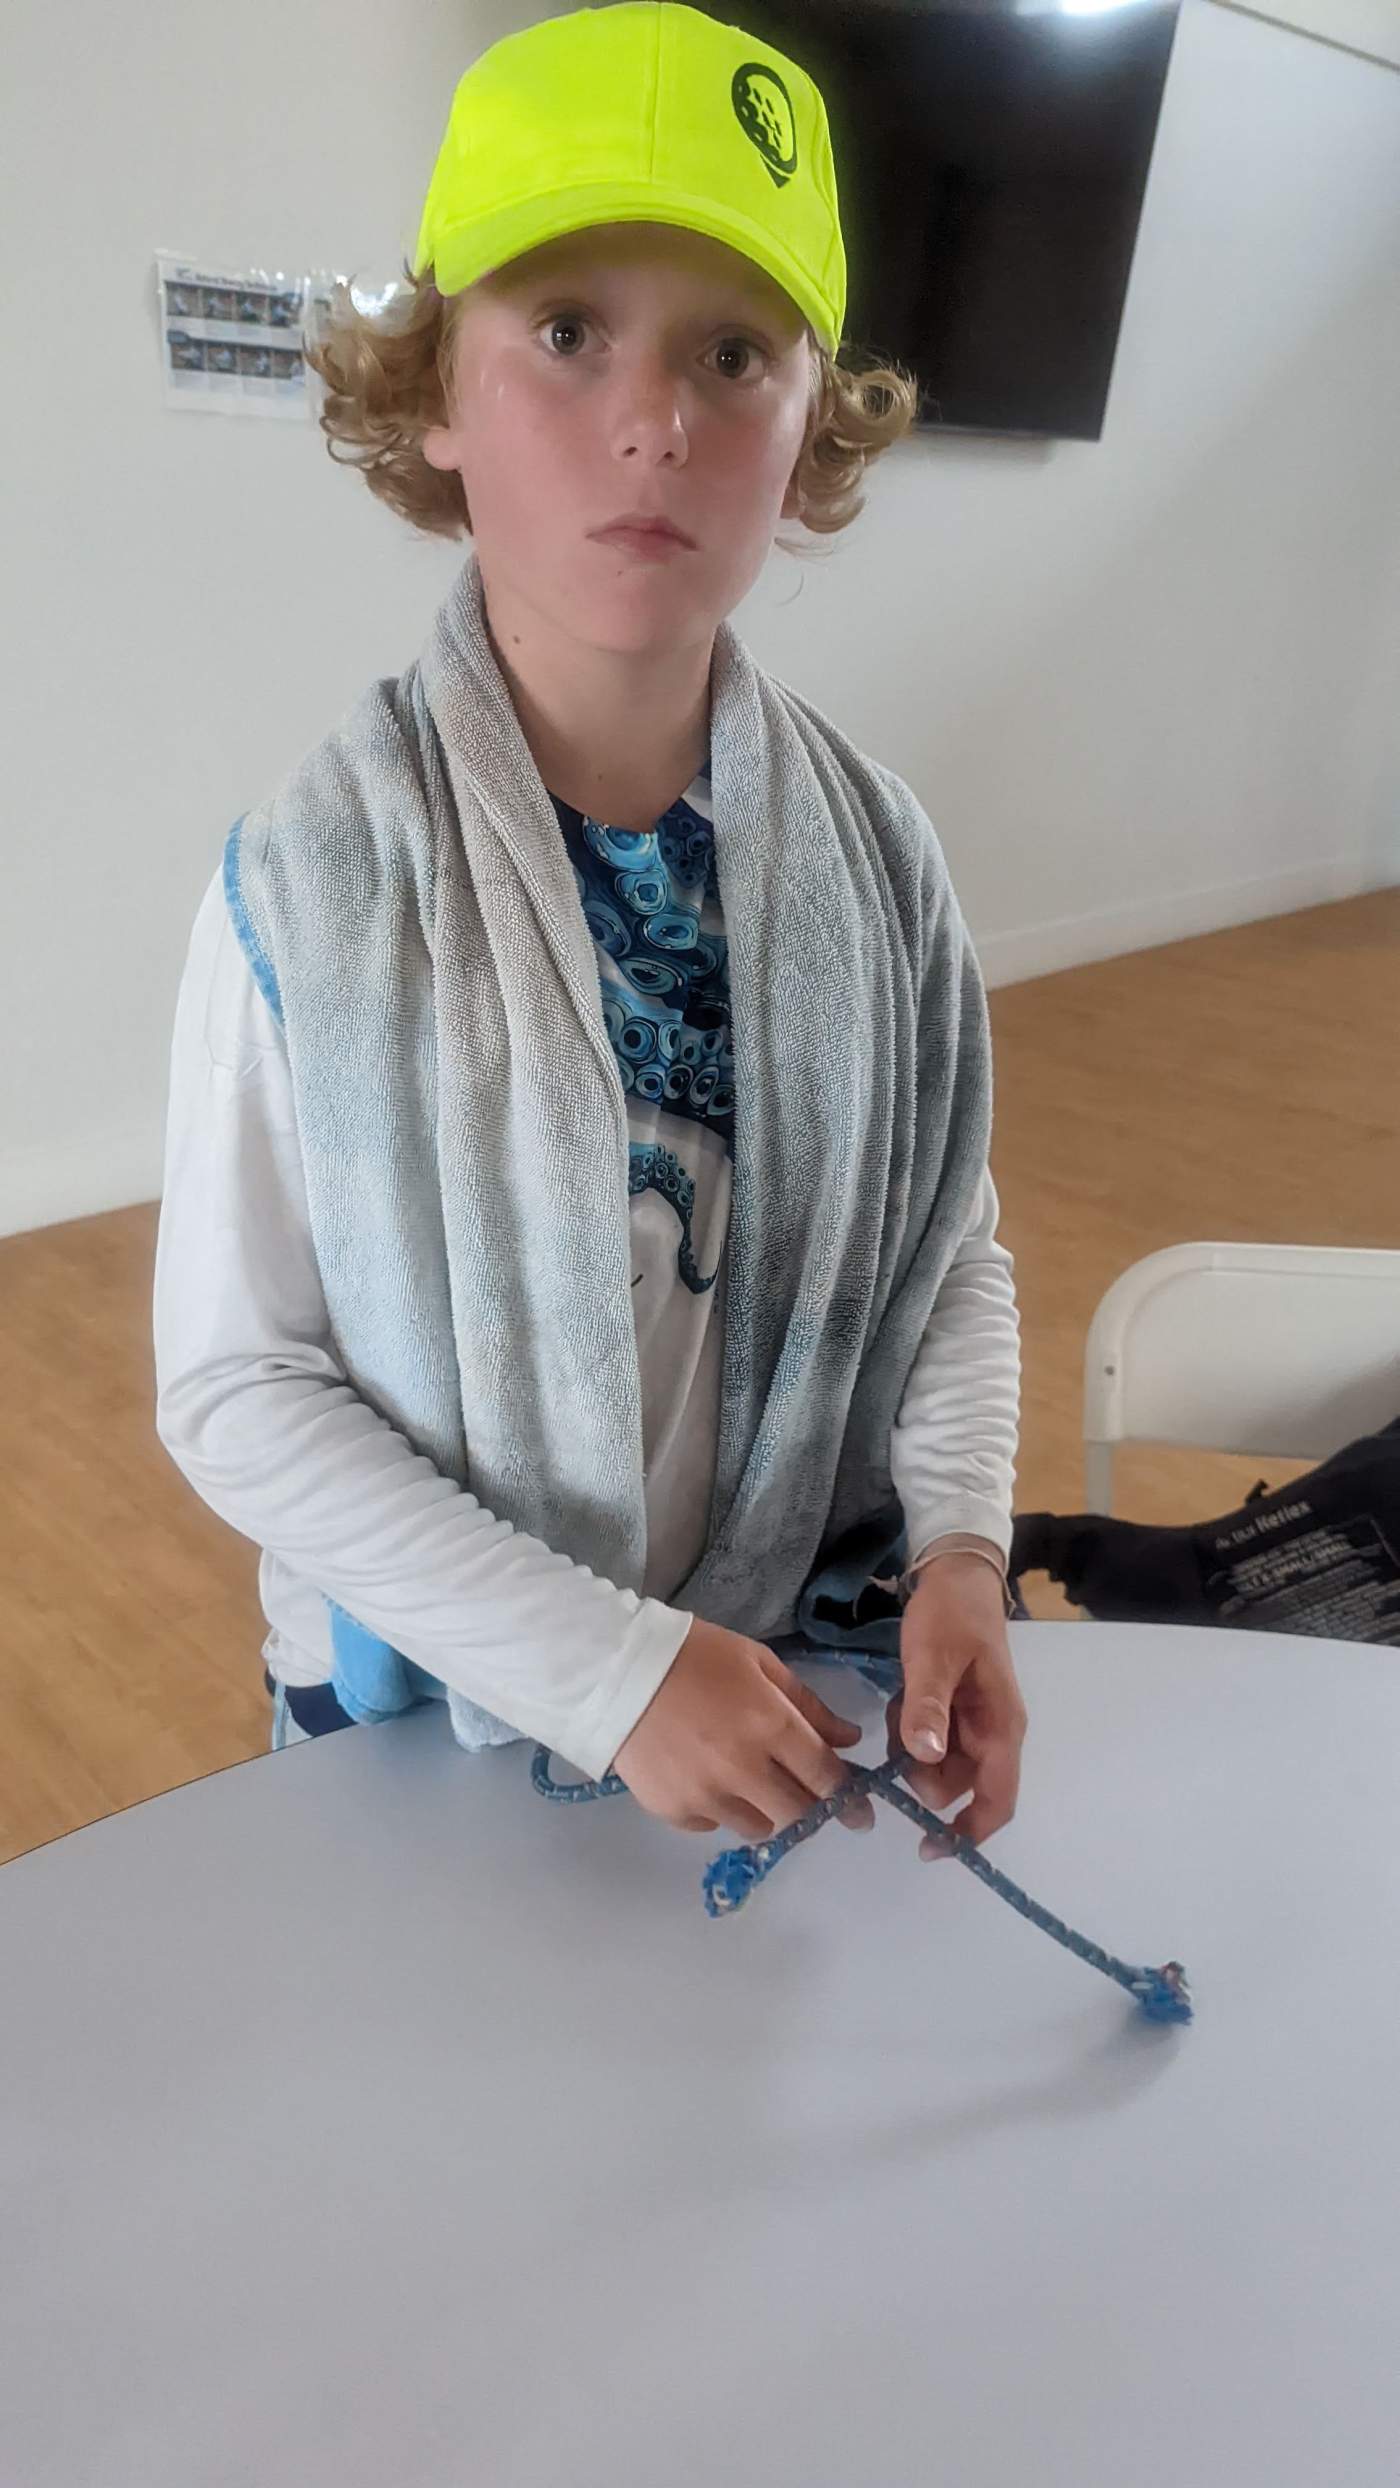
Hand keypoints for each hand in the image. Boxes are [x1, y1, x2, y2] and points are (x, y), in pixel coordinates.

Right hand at [613, 1615, 872, 1841]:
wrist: (615, 1669)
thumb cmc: (695, 1655)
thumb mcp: (759, 1663)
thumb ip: (808, 1706)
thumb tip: (848, 1741)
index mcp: (771, 1726)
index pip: (825, 1778)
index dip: (849, 1798)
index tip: (859, 1812)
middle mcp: (743, 1770)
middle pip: (797, 1813)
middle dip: (809, 1805)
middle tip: (800, 1790)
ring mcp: (706, 1796)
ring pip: (757, 1827)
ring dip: (764, 1809)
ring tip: (745, 1778)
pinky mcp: (673, 1811)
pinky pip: (713, 1825)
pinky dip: (719, 1809)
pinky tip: (705, 1777)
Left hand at [889, 1555, 1027, 1856]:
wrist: (956, 1574)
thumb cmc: (951, 1614)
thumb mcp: (933, 1656)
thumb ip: (929, 1706)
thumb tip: (926, 1759)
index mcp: (1001, 1728)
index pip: (997, 1801)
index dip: (968, 1834)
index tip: (928, 1847)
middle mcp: (993, 1734)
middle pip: (956, 1785)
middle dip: (921, 1770)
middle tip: (899, 1725)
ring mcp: (973, 1723)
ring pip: (936, 1764)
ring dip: (911, 1745)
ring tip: (902, 1700)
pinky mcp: (953, 1711)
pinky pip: (927, 1740)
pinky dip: (909, 1726)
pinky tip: (902, 1693)